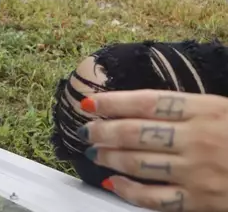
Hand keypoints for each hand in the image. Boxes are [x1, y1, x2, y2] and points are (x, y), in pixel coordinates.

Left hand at [78, 90, 227, 210]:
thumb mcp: (221, 108)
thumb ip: (183, 107)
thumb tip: (134, 106)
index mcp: (205, 109)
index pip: (147, 101)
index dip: (113, 102)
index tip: (90, 103)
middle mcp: (199, 138)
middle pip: (136, 132)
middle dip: (103, 131)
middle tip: (87, 130)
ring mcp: (199, 171)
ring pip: (139, 163)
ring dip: (109, 157)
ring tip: (94, 151)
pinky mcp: (202, 200)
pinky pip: (156, 198)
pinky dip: (129, 191)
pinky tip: (113, 183)